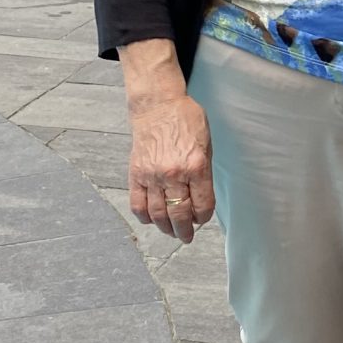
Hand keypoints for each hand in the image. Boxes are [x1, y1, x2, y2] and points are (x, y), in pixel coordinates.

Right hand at [127, 92, 214, 240]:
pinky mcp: (136, 174)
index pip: (203, 206)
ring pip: (158, 215)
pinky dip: (145, 217)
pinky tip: (152, 218)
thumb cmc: (186, 121)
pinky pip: (137, 205)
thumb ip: (204, 175)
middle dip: (185, 231)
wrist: (158, 106)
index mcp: (197, 166)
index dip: (203, 218)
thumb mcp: (206, 145)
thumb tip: (200, 201)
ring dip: (166, 228)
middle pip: (180, 215)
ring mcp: (152, 175)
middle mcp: (174, 174)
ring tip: (171, 231)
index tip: (201, 219)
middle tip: (186, 236)